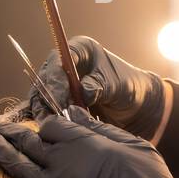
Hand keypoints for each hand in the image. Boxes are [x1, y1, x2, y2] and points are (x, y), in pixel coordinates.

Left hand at [0, 106, 178, 177]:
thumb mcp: (135, 146)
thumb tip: (74, 114)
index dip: (47, 127)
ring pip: (16, 166)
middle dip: (12, 132)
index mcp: (85, 143)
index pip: (52, 127)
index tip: (45, 131)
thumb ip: (101, 130)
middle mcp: (64, 163)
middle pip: (28, 142)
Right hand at [29, 35, 165, 140]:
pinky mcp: (60, 98)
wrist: (136, 102)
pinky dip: (49, 118)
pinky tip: (54, 129)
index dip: (55, 81)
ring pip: (42, 95)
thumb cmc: (129, 86)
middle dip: (48, 99)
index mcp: (80, 49)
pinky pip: (47, 107)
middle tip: (53, 118)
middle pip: (45, 79)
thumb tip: (83, 93)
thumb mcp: (116, 83)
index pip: (59, 62)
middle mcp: (66, 62)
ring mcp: (61, 80)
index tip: (59, 100)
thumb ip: (98, 86)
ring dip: (46, 111)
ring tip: (55, 126)